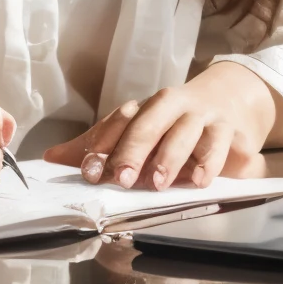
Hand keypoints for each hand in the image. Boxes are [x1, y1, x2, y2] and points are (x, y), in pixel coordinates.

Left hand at [42, 63, 277, 190]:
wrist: (231, 100)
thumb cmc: (177, 122)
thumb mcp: (140, 131)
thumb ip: (99, 147)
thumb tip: (51, 157)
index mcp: (145, 107)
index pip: (119, 123)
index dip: (102, 146)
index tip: (89, 170)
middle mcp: (171, 106)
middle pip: (149, 123)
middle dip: (134, 150)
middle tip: (123, 178)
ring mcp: (201, 116)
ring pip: (184, 132)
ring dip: (170, 157)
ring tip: (159, 182)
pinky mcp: (227, 130)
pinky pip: (218, 144)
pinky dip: (209, 162)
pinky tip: (198, 180)